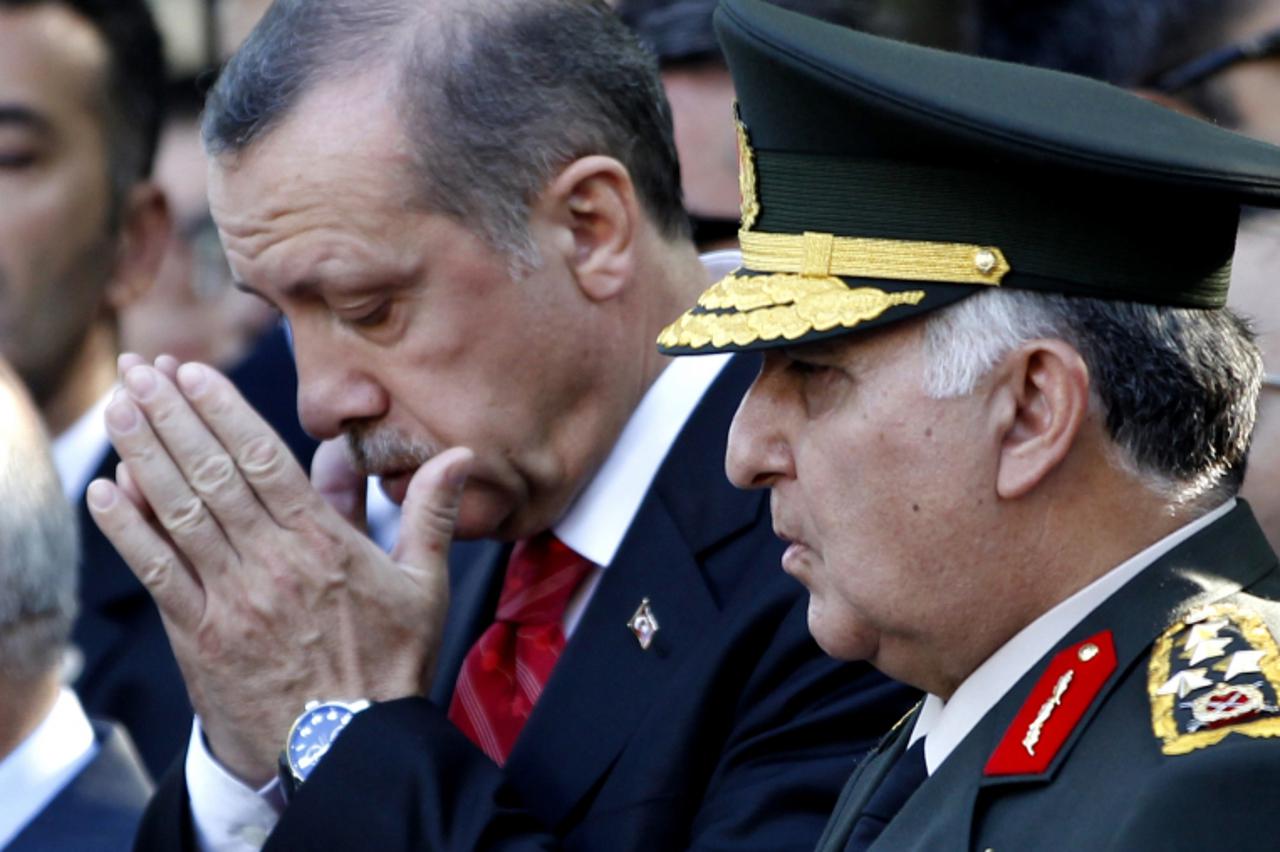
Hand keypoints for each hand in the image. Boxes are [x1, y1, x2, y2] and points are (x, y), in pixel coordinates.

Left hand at [88, 356, 471, 784]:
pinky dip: (127, 530)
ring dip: (143, 454)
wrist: (348, 747)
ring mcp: (230, 600)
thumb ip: (430, 513)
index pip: (265, 462)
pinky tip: (105, 490)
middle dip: (173, 417)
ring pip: (178, 513)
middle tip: (141, 370)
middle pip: (213, 475)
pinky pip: (156, 574)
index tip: (193, 374)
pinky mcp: (199, 636)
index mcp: (324, 545)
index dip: (224, 413)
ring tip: (119, 408)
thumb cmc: (389, 664)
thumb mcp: (424, 585)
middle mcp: (271, 564)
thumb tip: (460, 455)